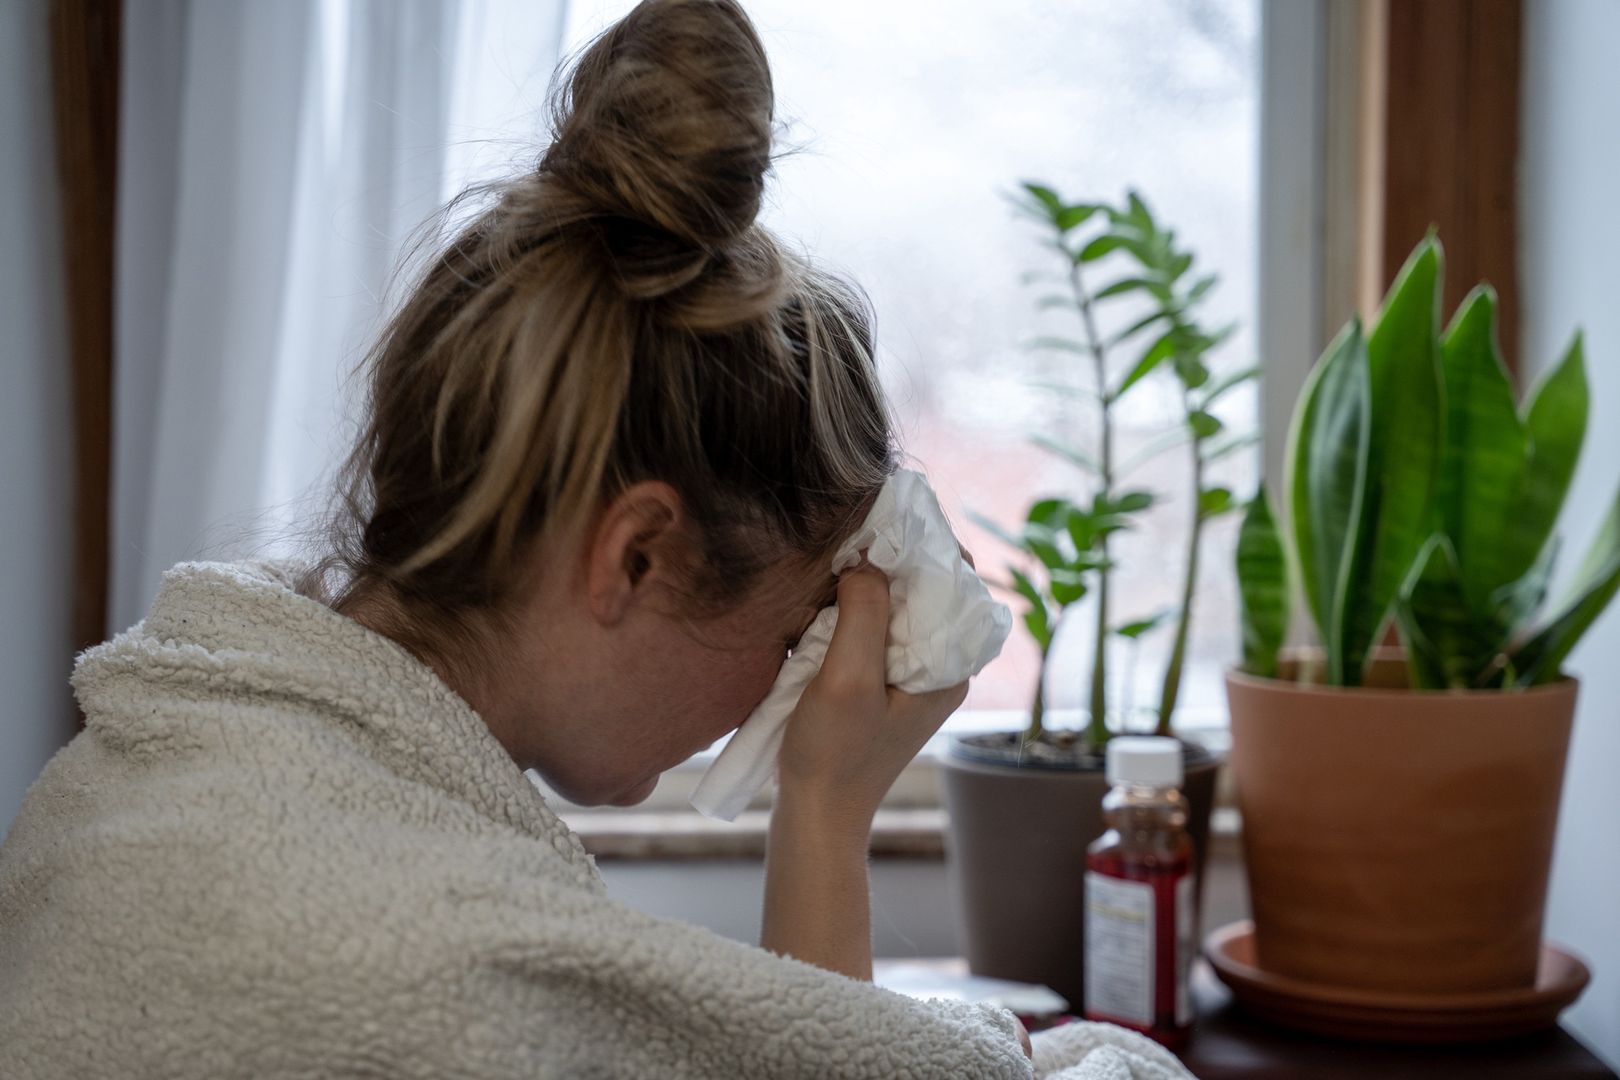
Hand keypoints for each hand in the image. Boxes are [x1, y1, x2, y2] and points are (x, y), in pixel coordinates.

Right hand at [775, 564, 968, 827]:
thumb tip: (866, 563)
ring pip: (896, 608)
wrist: (816, 819)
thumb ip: (864, 614)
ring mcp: (909, 676)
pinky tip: (822, 614)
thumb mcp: (848, 679)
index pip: (956, 583)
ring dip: (865, 589)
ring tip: (832, 578)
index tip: (881, 528)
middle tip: (848, 549)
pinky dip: (850, 614)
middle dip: (889, 564)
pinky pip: (873, 631)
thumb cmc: (834, 756)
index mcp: (949, 667)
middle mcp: (939, 667)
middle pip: (926, 590)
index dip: (924, 548)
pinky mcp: (880, 684)